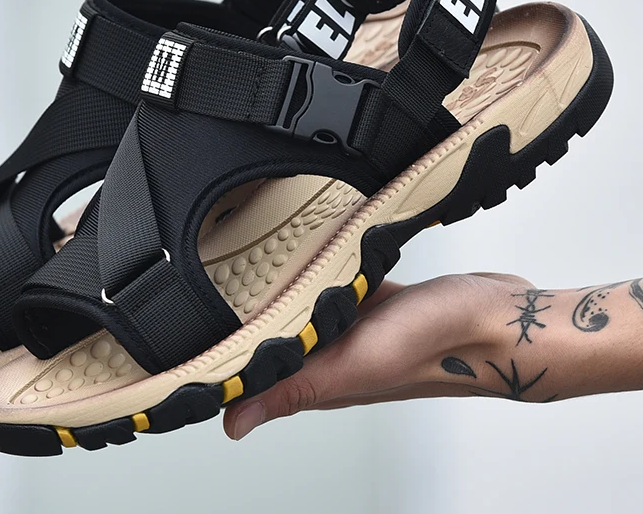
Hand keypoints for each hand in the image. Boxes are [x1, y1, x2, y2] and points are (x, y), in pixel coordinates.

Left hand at [225, 272, 574, 439]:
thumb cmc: (433, 344)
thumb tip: (232, 423)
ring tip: (246, 270)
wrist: (495, 316)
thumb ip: (295, 387)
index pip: (258, 376)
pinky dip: (319, 276)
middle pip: (277, 340)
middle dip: (244, 322)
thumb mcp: (354, 365)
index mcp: (322, 375)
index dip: (222, 366)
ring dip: (281, 296)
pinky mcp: (376, 299)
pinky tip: (307, 258)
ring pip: (305, 311)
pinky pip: (337, 286)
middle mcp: (335, 351)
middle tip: (205, 294)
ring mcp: (356, 323)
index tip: (186, 346)